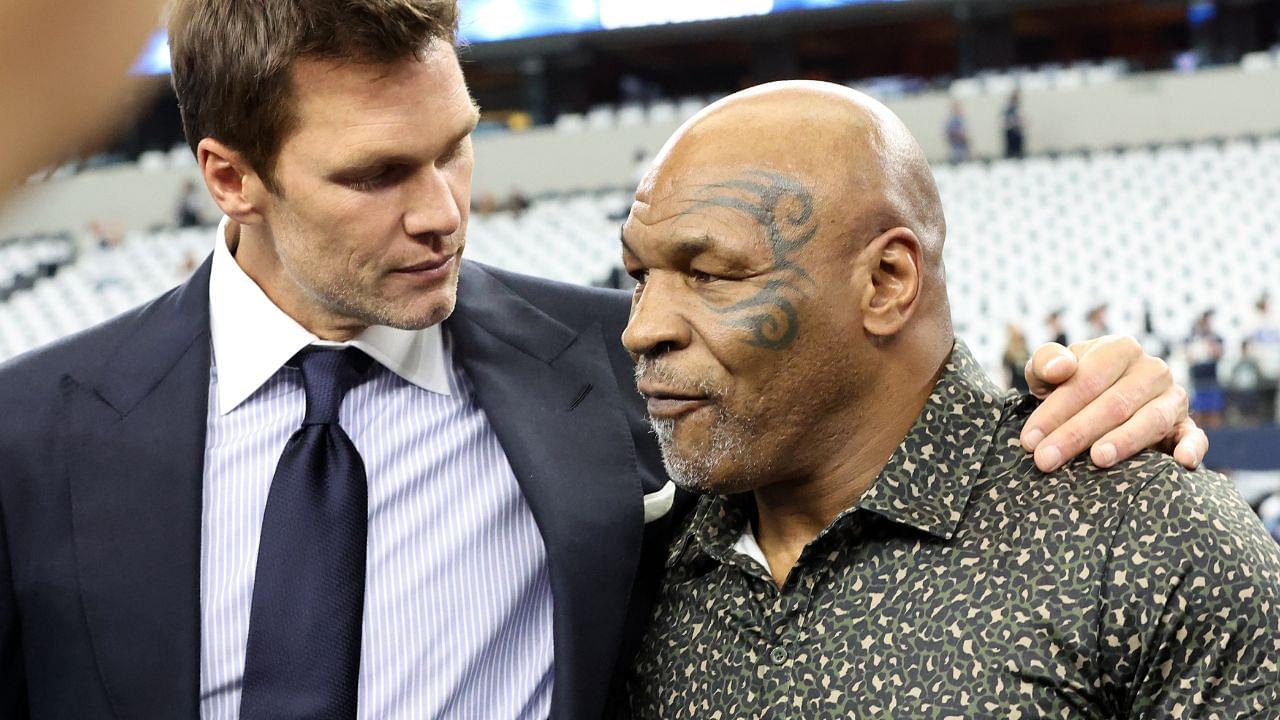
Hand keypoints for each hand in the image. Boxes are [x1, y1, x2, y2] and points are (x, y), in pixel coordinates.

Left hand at [1020, 335, 1207, 472]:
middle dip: (1076, 434)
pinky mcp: (1187, 426)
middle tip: (1046, 460)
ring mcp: (1174, 398)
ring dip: (1123, 442)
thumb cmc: (1068, 387)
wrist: (1097, 405)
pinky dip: (1192, 448)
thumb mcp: (1048, 372)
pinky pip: (1195, 437)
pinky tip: (1182, 462)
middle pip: (1114, 403)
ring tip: (1097, 459)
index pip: (1087, 380)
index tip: (1029, 440)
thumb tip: (1060, 368)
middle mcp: (1152, 369)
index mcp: (1119, 349)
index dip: (1055, 411)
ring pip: (1151, 420)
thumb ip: (1046, 362)